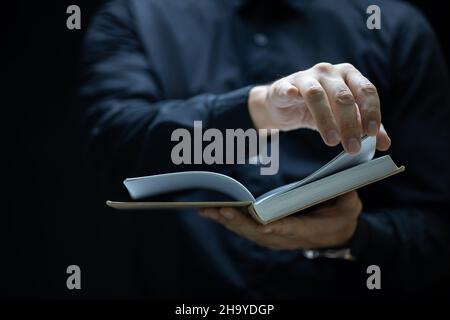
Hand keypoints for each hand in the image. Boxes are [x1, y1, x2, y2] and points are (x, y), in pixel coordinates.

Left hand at [199, 191, 361, 249]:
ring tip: (207, 210)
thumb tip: (339, 177)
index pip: (287, 228)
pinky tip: (214, 213)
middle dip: (237, 221)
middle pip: (259, 232)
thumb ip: (343, 192)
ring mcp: (277, 239)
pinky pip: (247, 230)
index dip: (272, 225)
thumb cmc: (342, 215)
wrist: (338, 235)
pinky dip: (230, 222)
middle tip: (218, 209)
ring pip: (248, 233)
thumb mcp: (349, 204)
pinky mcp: (270, 235)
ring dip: (228, 222)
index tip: (258, 220)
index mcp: (307, 229)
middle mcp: (287, 237)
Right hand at [248, 62, 390, 153]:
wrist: (284, 106)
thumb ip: (363, 128)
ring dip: (326, 119)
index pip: (365, 90)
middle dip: (350, 124)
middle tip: (352, 147)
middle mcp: (329, 72)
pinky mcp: (284, 85)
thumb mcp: (343, 119)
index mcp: (348, 75)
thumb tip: (385, 143)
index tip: (372, 132)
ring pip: (317, 95)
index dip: (371, 111)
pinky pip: (288, 88)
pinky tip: (293, 96)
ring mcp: (306, 77)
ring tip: (332, 141)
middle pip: (343, 96)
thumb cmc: (317, 110)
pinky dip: (291, 92)